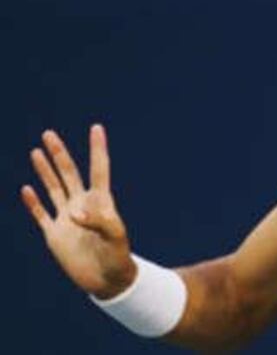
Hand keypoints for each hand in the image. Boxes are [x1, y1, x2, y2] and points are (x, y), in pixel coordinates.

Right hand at [21, 125, 136, 299]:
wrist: (107, 280)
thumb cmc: (118, 256)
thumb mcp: (116, 236)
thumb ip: (100, 221)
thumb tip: (75, 213)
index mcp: (101, 201)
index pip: (99, 169)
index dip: (97, 148)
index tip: (96, 127)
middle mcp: (82, 205)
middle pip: (69, 173)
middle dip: (59, 154)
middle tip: (49, 134)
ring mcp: (67, 218)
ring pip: (53, 188)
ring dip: (45, 170)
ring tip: (37, 151)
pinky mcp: (54, 235)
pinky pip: (41, 214)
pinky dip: (33, 202)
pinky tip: (26, 189)